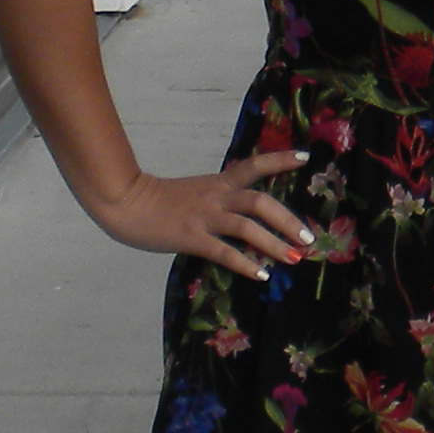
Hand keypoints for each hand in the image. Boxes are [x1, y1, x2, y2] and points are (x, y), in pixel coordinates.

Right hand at [80, 150, 313, 278]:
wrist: (125, 201)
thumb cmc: (158, 200)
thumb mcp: (195, 191)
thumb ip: (218, 200)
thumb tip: (244, 217)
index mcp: (218, 182)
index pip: (254, 165)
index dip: (280, 160)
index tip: (305, 157)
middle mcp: (216, 197)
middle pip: (260, 202)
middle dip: (287, 220)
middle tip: (308, 238)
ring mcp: (205, 217)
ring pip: (247, 227)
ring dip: (274, 244)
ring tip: (293, 258)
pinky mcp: (192, 238)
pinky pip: (225, 252)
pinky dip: (246, 264)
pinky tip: (261, 275)